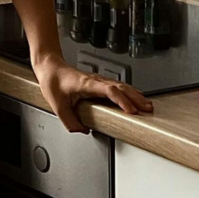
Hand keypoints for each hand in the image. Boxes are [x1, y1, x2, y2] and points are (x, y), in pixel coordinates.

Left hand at [33, 55, 153, 133]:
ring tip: (147, 105)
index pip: (109, 91)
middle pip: (121, 87)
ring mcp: (98, 80)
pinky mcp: (98, 81)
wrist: (50, 67)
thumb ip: (70, 121)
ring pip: (121, 85)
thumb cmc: (53, 81)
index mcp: (86, 84)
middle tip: (148, 110)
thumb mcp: (56, 105)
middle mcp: (95, 80)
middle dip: (136, 99)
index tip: (132, 111)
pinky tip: (135, 96)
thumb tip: (83, 131)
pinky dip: (129, 91)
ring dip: (135, 95)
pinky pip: (117, 85)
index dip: (122, 101)